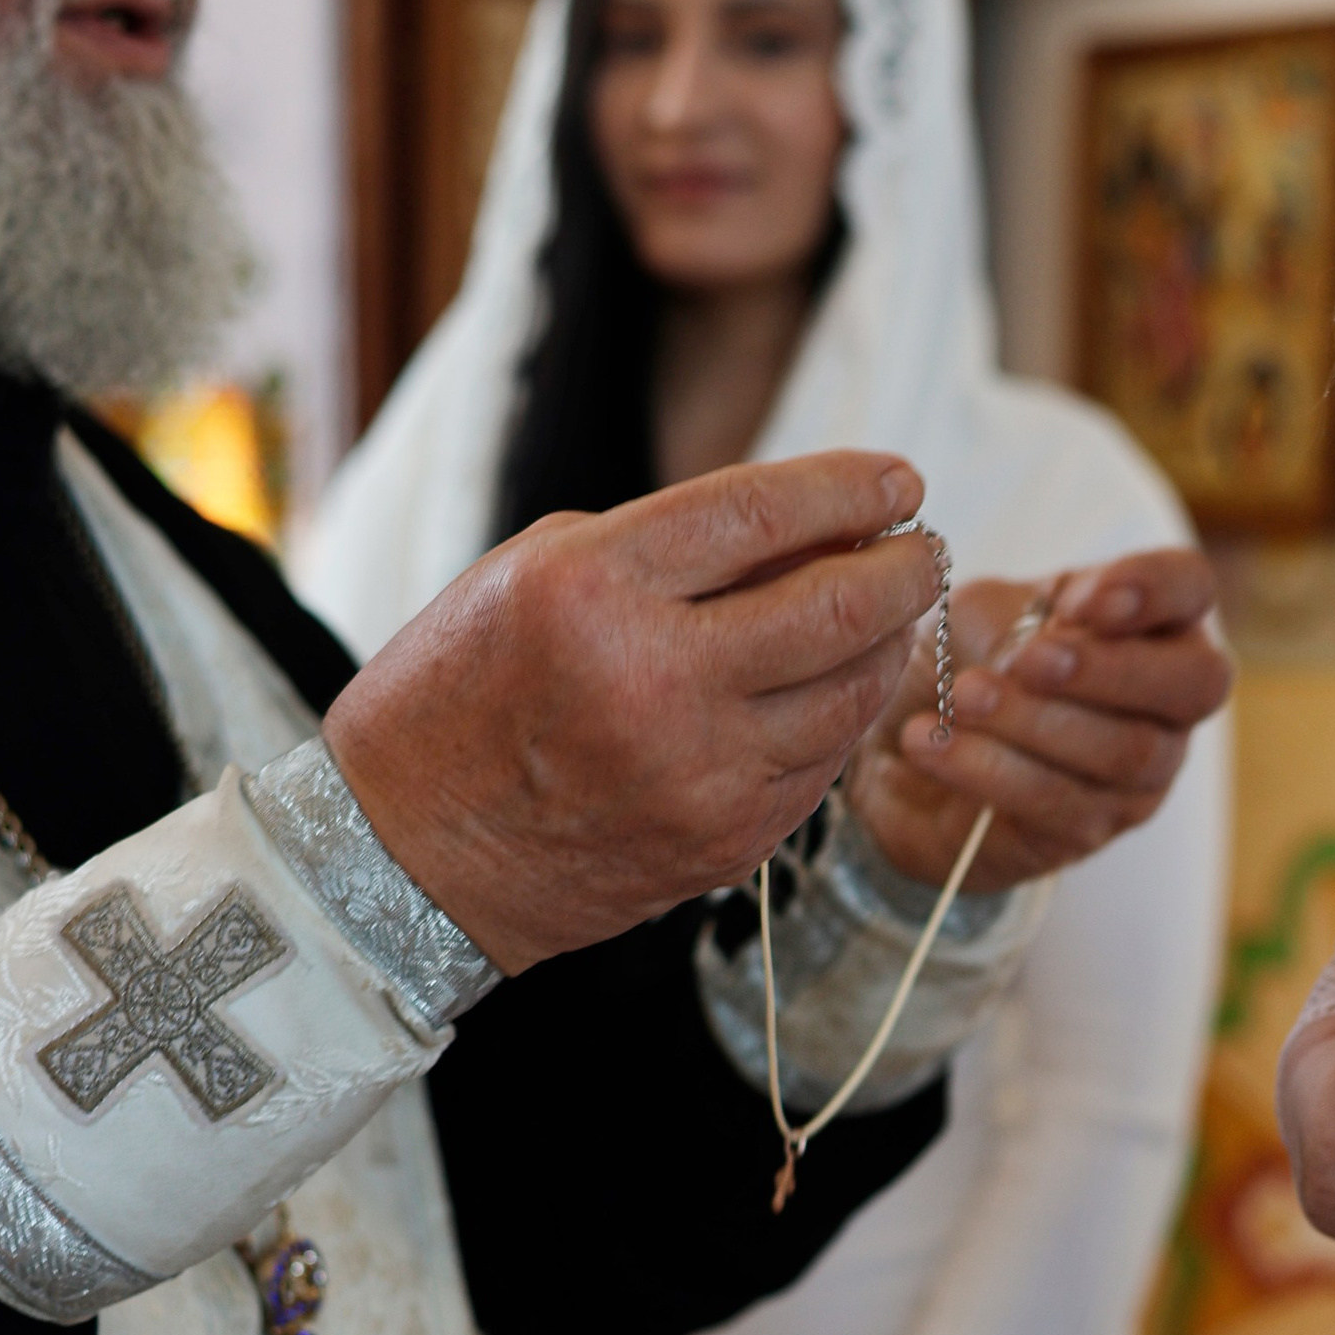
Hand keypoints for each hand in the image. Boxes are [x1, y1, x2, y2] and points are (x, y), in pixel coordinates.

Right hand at [324, 451, 941, 970]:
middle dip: (905, 567)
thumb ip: (669, 545)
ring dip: (892, 642)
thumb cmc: (462, 688)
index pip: (764, 514)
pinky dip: (846, 715)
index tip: (900, 480)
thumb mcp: (538, 572)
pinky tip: (844, 685)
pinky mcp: (724, 841)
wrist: (410, 853)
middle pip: (837, 605)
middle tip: (925, 547)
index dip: (850, 488)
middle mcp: (654, 680)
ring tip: (893, 612)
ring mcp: (697, 773)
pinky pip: (823, 763)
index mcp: (592, 588)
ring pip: (851, 692)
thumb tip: (815, 525)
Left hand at [845, 549, 1231, 892]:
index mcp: (1150, 621)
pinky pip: (1059, 802)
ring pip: (1126, 750)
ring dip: (1036, 721)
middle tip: (1028, 661)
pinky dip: (991, 769)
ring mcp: (1143, 774)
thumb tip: (1049, 650)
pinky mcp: (1091, 830)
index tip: (1078, 602)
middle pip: (1195, 683)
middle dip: (1109, 669)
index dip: (1153, 589)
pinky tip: (934, 743)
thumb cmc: (960, 660)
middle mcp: (1168, 701)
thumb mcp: (981, 615)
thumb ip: (1024, 620)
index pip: (1191, 586)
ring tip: (963, 698)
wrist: (899, 747)